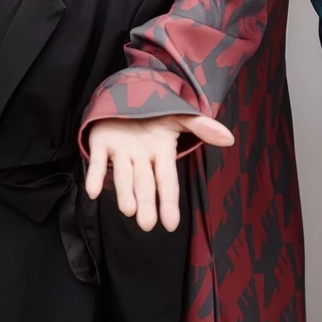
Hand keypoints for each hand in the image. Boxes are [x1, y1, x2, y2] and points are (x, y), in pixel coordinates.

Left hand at [83, 114, 232, 231]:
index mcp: (160, 153)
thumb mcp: (180, 115)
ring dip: (124, 192)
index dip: (168, 201)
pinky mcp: (100, 143)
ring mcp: (120, 151)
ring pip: (123, 175)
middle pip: (144, 183)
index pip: (167, 180)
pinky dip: (93, 176)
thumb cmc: (155, 113)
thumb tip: (229, 138)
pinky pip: (96, 161)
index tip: (171, 225)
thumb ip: (202, 127)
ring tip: (127, 210)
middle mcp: (140, 157)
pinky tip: (92, 192)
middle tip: (146, 225)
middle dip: (146, 203)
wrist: (127, 97)